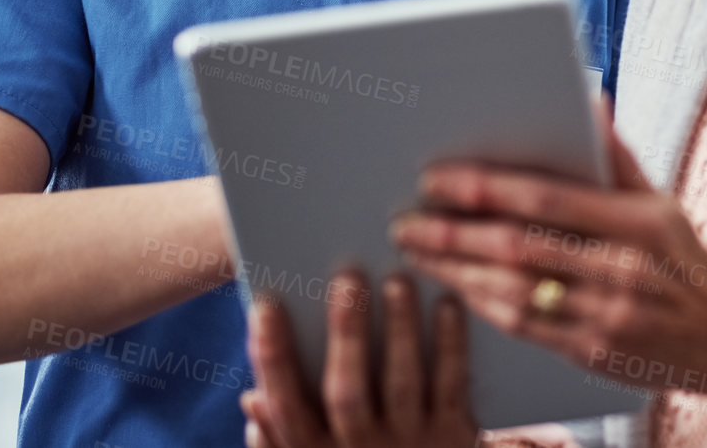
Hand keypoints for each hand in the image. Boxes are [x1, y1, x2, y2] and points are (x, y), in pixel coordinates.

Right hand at [242, 269, 477, 447]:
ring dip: (399, 330)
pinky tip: (447, 304)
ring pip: (401, 385)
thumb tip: (252, 398)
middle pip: (346, 392)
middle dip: (346, 334)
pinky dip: (450, 344)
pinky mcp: (455, 437)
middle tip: (347, 276)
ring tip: (398, 281)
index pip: (285, 406)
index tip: (264, 305)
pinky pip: (451, 385)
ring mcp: (409, 445)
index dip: (271, 358)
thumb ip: (280, 437)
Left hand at [391, 108, 706, 388]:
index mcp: (638, 223)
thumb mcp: (661, 203)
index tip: (438, 179)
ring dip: (456, 272)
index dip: (488, 188)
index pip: (548, 199)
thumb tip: (589, 98)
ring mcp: (607, 316)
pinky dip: (483, 306)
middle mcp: (622, 270)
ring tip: (417, 252)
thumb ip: (617, 157)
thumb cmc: (684, 260)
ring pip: (512, 291)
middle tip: (406, 220)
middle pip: (519, 247)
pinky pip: (525, 329)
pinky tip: (455, 288)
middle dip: (454, 232)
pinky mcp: (594, 352)